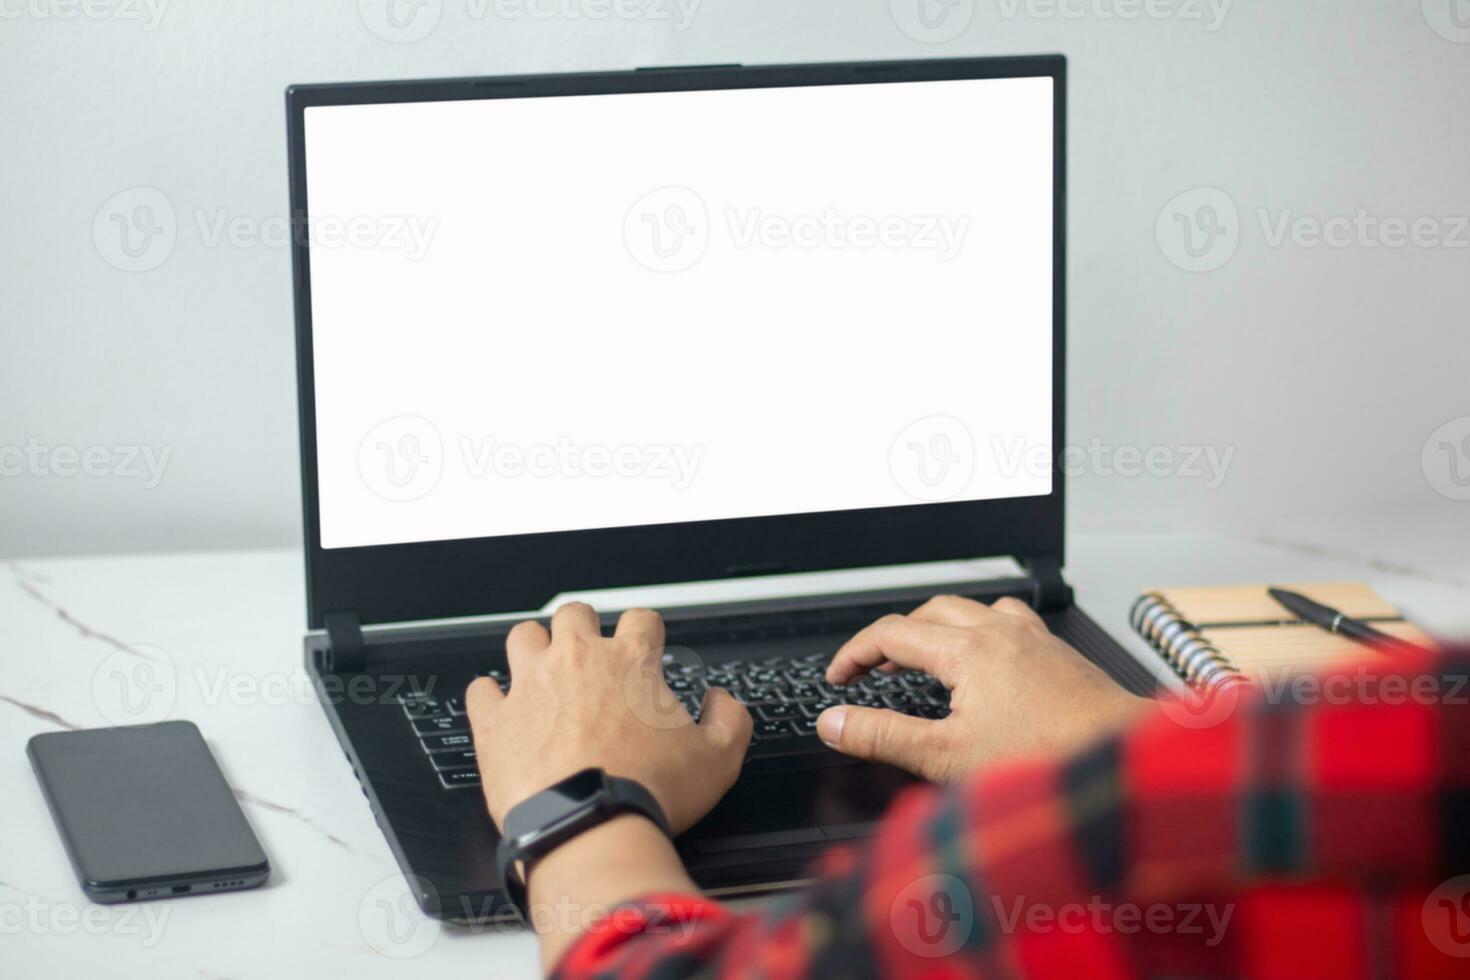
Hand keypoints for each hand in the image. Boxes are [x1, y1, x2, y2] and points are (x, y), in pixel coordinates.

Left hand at [465, 603, 752, 833]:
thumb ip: (730, 721)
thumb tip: (722, 703)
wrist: (590, 827)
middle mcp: (577, 661)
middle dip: (583, 627)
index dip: (645, 631)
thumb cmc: (648, 793)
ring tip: (541, 669)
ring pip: (523, 636)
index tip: (644, 646)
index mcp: (631, 662)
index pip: (641, 619)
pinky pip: (481, 691)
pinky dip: (489, 696)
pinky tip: (499, 707)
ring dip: (534, 648)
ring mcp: (530, 685)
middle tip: (589, 654)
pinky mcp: (495, 720)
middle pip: (574, 614)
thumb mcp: (719, 760)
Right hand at [816, 595, 1151, 781]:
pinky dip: (983, 632)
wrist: (1122, 759)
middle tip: (874, 668)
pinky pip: (1010, 622)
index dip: (855, 654)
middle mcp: (1001, 632)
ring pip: (973, 611)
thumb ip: (883, 736)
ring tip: (926, 658)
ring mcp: (1034, 639)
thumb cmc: (1048, 759)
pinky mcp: (1059, 654)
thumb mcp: (946, 756)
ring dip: (940, 629)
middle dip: (894, 637)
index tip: (838, 678)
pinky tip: (990, 661)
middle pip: (929, 613)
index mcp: (968, 650)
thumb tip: (835, 723)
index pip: (891, 634)